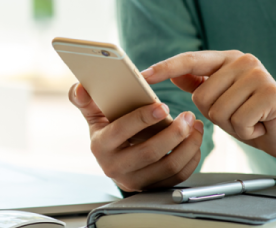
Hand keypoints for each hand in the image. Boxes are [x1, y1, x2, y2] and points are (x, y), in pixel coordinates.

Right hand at [69, 83, 203, 191]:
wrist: (114, 159)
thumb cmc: (107, 131)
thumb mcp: (94, 115)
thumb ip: (85, 100)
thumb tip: (80, 88)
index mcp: (100, 146)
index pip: (121, 131)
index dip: (142, 118)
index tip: (163, 106)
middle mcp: (115, 167)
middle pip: (150, 152)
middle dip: (173, 133)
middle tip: (188, 116)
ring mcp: (135, 180)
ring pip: (168, 167)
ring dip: (188, 145)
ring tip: (195, 126)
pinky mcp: (152, 187)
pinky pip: (177, 177)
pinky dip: (191, 158)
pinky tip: (194, 141)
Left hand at [142, 51, 275, 166]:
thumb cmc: (250, 113)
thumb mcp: (220, 98)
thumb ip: (199, 84)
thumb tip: (175, 74)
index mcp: (227, 59)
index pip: (189, 60)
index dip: (165, 68)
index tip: (143, 76)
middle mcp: (243, 61)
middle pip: (201, 97)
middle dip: (215, 115)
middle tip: (238, 114)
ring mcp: (258, 75)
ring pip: (217, 111)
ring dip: (231, 124)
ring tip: (249, 119)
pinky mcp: (271, 93)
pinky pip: (237, 121)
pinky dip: (245, 131)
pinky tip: (259, 125)